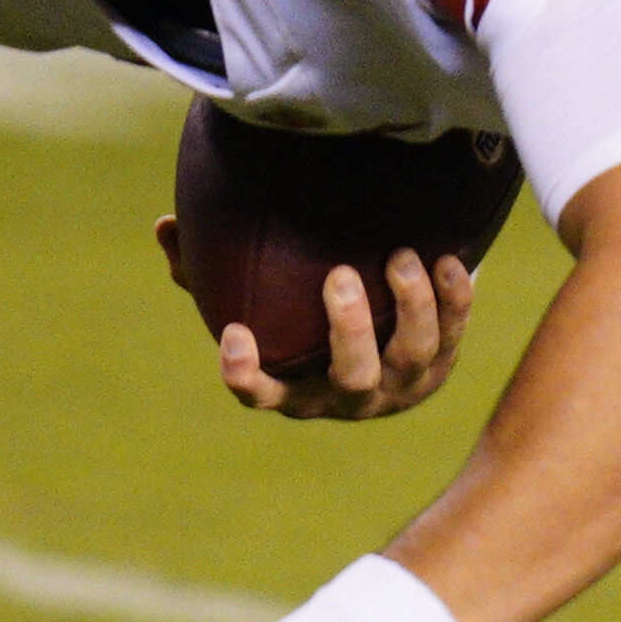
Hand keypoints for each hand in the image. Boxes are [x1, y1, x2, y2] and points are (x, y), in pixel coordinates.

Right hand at [154, 214, 474, 420]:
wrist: (384, 339)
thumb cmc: (297, 316)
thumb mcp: (254, 299)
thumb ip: (206, 271)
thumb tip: (165, 225)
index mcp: (296, 389)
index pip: (264, 394)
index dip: (248, 375)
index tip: (236, 336)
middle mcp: (350, 396)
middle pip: (352, 377)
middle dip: (349, 330)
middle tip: (341, 277)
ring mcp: (401, 384)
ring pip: (412, 355)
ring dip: (410, 307)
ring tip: (399, 258)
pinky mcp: (442, 362)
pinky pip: (454, 333)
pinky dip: (454, 299)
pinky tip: (447, 259)